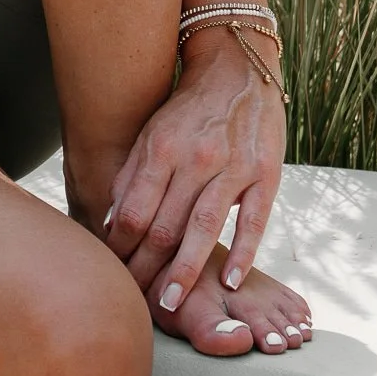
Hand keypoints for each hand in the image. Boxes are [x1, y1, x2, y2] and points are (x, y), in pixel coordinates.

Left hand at [102, 25, 285, 307]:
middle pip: (164, 225)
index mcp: (161, 149)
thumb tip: (111, 224)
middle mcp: (195, 158)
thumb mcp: (152, 134)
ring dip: (186, 271)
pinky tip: (229, 283)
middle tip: (138, 305)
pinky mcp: (266, 173)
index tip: (113, 277)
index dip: (120, 249)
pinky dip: (242, 253)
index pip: (133, 211)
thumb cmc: (187, 109)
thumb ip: (132, 177)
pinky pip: (253, 220)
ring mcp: (233, 166)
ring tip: (171, 304)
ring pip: (204, 227)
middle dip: (147, 270)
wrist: (238, 70)